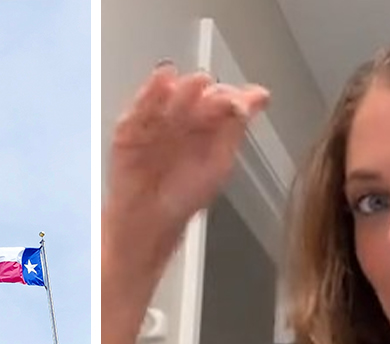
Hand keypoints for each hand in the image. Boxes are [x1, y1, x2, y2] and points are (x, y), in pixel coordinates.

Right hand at [105, 64, 269, 255]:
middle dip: (211, 95)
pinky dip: (152, 90)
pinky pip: (143, 103)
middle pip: (202, 92)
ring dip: (187, 89)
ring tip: (196, 88)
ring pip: (174, 93)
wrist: (148, 218)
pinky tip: (164, 79)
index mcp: (211, 126)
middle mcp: (186, 118)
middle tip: (218, 103)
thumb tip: (256, 99)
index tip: (245, 102)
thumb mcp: (218, 165)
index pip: (226, 100)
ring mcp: (160, 119)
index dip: (236, 97)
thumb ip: (234, 129)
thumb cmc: (182, 197)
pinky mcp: (133, 124)